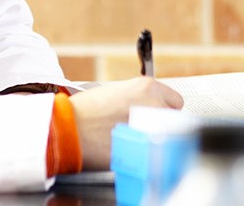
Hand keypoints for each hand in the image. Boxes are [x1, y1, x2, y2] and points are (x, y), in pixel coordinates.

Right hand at [67, 77, 183, 169]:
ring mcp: (152, 128)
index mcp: (147, 87)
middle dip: (159, 125)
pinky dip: (147, 154)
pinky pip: (156, 153)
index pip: (175, 101)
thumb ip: (137, 98)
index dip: (163, 109)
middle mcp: (154, 105)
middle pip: (173, 120)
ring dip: (154, 139)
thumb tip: (147, 107)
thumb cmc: (84, 112)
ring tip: (132, 141)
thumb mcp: (114, 93)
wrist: (68, 130)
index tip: (153, 115)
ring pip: (166, 138)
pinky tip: (131, 152)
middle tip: (140, 129)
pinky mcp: (147, 149)